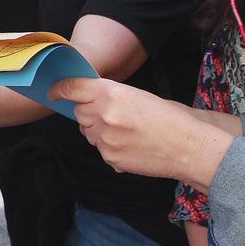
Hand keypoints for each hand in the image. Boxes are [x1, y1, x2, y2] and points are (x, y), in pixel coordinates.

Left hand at [50, 77, 233, 187]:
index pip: (74, 88)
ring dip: (99, 131)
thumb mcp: (138, 96)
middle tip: (111, 116)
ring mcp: (105, 138)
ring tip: (127, 132)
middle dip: (89, 113)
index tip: (54, 92)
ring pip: (88, 132)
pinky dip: (110, 148)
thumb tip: (89, 100)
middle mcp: (104, 114)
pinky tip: (132, 146)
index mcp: (112, 93)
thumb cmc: (170, 119)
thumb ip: (110, 96)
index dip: (61, 89)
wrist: (190, 147)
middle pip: (79, 112)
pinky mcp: (110, 157)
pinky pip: (100, 150)